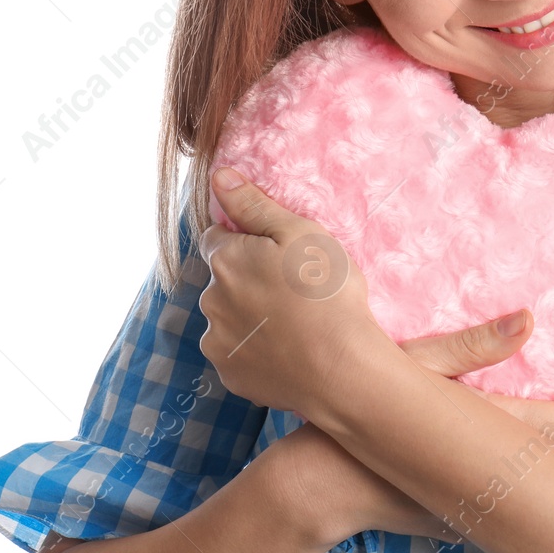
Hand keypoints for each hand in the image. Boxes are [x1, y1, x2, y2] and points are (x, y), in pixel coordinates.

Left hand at [197, 167, 382, 412]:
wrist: (342, 368)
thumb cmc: (327, 293)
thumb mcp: (299, 233)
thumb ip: (253, 205)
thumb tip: (218, 176)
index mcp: (225, 261)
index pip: (218, 238)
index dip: (247, 241)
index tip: (277, 253)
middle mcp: (211, 301)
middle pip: (223, 280)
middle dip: (247, 279)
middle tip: (293, 288)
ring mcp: (219, 343)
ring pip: (229, 319)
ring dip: (250, 317)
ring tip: (295, 322)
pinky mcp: (232, 376)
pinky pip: (239, 354)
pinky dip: (256, 350)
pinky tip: (288, 350)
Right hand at [282, 311, 553, 546]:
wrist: (312, 487)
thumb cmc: (355, 415)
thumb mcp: (412, 366)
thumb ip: (472, 346)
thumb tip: (530, 319)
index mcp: (490, 431)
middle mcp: (492, 465)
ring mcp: (477, 489)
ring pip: (544, 470)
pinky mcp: (455, 500)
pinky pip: (509, 479)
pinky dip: (539, 466)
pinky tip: (551, 456)